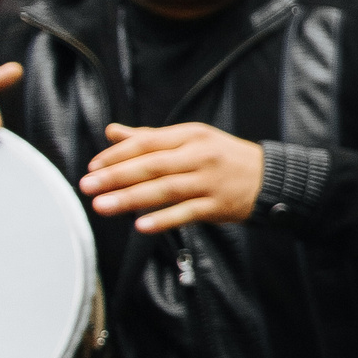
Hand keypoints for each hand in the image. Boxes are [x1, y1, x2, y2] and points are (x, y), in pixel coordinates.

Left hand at [79, 122, 263, 231]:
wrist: (270, 178)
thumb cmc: (223, 157)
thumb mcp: (192, 140)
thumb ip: (151, 137)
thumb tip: (112, 132)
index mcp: (191, 136)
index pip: (148, 142)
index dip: (117, 155)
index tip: (92, 167)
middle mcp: (200, 156)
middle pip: (152, 166)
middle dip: (116, 177)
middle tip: (87, 186)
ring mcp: (210, 181)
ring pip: (165, 190)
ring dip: (131, 199)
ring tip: (102, 206)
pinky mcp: (218, 205)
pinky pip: (186, 213)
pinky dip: (163, 220)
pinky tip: (141, 226)